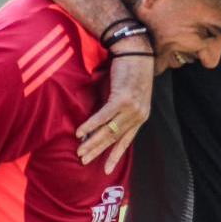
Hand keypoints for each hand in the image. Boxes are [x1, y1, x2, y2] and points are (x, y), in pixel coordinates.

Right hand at [76, 49, 153, 173]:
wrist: (136, 51)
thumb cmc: (129, 70)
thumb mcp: (126, 94)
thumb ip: (116, 108)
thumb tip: (100, 120)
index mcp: (140, 116)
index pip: (127, 141)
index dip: (115, 155)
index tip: (106, 170)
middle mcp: (138, 115)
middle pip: (115, 138)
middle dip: (98, 151)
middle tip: (84, 161)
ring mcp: (131, 108)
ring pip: (109, 130)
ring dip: (92, 142)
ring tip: (79, 151)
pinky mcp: (122, 99)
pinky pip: (104, 117)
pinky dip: (91, 125)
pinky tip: (80, 132)